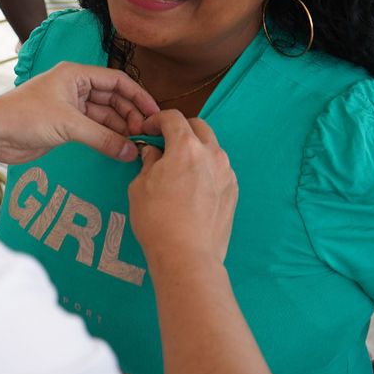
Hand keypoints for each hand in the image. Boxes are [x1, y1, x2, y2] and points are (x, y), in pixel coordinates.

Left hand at [0, 62, 159, 164]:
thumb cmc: (25, 117)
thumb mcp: (69, 125)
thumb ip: (103, 138)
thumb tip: (131, 152)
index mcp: (75, 74)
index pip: (117, 81)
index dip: (138, 96)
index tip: (155, 113)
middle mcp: (75, 87)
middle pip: (113, 98)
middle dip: (130, 115)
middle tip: (145, 134)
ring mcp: (70, 106)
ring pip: (104, 115)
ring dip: (120, 129)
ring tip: (136, 145)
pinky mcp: (65, 125)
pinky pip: (94, 129)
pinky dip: (107, 138)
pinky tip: (120, 149)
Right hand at [129, 112, 236, 267]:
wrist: (187, 256)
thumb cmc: (157, 220)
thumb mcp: (140, 186)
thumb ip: (148, 162)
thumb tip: (153, 153)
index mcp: (186, 146)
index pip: (172, 118)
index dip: (156, 120)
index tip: (147, 130)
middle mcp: (212, 154)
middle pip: (198, 127)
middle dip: (180, 129)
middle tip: (164, 144)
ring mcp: (226, 173)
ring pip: (212, 148)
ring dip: (196, 150)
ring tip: (180, 167)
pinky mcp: (233, 192)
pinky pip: (219, 170)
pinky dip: (206, 169)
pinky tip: (193, 187)